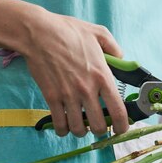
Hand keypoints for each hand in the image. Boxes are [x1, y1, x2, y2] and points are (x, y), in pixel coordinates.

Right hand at [20, 9, 128, 136]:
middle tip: (98, 124)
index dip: (122, 125)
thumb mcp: (99, 33)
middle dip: (100, 130)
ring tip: (81, 125)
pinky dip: (63, 129)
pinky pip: (59, 124)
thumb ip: (114, 49)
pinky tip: (65, 125)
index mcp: (102, 75)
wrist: (38, 33)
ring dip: (81, 131)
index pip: (118, 110)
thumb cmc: (68, 31)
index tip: (121, 129)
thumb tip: (121, 60)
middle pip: (98, 126)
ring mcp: (68, 95)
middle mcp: (87, 89)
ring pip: (78, 129)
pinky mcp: (51, 97)